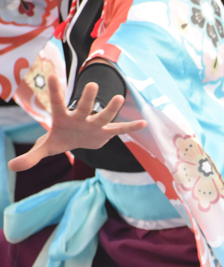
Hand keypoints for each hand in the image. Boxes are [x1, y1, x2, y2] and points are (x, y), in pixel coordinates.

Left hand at [8, 73, 146, 171]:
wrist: (78, 139)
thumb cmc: (61, 138)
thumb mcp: (46, 147)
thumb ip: (31, 156)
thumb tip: (11, 166)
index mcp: (62, 118)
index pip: (57, 103)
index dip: (54, 92)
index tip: (50, 76)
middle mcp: (80, 118)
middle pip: (83, 108)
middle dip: (86, 98)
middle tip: (91, 85)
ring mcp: (94, 124)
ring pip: (103, 116)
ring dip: (110, 108)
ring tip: (119, 97)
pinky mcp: (105, 133)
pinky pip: (119, 130)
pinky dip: (130, 127)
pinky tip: (143, 123)